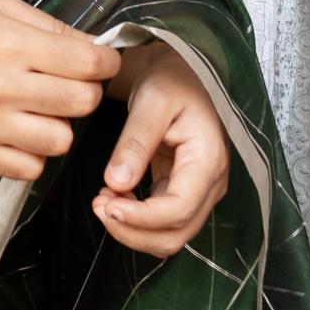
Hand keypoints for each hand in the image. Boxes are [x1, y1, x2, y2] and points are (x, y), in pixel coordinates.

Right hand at [0, 0, 119, 181]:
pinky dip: (34, 153)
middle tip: (69, 82)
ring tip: (43, 109)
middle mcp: (2, 88)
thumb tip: (94, 48)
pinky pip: (29, 169)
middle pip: (82, 103)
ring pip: (61, 141)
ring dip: (61, 124)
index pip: (87, 63)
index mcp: (10, 44)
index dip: (106, 63)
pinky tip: (22, 131)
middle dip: (86, 91)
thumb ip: (48, 26)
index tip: (101, 61)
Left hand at [93, 46, 230, 256]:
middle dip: (133, 231)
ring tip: (102, 200)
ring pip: (169, 235)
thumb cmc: (173, 81)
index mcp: (208, 160)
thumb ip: (135, 143)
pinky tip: (114, 196)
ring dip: (133, 229)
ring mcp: (200, 191)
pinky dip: (136, 220)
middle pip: (175, 234)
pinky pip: (162, 221)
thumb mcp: (151, 102)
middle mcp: (211, 183)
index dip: (141, 219)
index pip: (178, 209)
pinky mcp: (183, 191)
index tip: (106, 208)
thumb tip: (115, 184)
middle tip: (98, 206)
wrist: (184, 74)